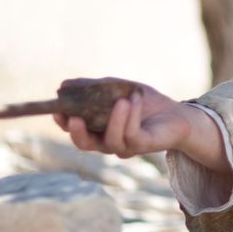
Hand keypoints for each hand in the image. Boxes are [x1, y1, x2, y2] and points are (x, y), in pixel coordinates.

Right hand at [53, 78, 186, 157]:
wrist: (175, 114)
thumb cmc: (143, 102)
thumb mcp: (116, 89)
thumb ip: (93, 88)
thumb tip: (65, 84)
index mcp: (97, 129)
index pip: (75, 130)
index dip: (64, 123)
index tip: (57, 110)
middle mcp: (107, 142)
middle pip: (85, 144)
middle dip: (77, 132)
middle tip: (75, 117)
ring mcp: (124, 146)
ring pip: (110, 140)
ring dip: (114, 119)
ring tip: (122, 99)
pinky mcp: (142, 146)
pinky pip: (131, 134)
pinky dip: (131, 115)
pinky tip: (134, 99)